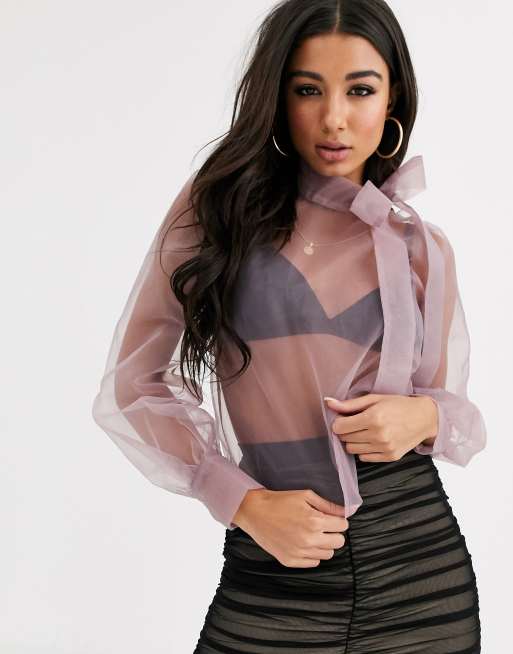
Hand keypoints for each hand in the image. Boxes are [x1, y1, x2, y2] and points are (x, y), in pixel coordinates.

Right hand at [233, 488, 348, 567]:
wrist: (255, 512)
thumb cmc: (279, 501)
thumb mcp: (305, 495)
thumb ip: (328, 505)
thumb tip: (346, 511)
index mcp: (314, 521)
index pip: (342, 526)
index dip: (338, 520)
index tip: (331, 518)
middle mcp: (309, 540)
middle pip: (339, 542)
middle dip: (334, 533)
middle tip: (323, 526)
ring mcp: (299, 552)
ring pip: (327, 554)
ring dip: (324, 544)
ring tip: (312, 534)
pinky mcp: (290, 561)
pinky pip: (313, 563)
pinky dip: (312, 554)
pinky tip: (303, 542)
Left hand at [325, 393, 437, 462]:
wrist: (424, 418)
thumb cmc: (398, 405)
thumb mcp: (374, 399)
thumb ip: (350, 404)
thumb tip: (328, 403)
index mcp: (373, 418)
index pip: (339, 427)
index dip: (339, 422)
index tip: (345, 418)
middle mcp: (379, 435)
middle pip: (345, 438)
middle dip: (346, 431)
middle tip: (356, 423)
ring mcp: (385, 448)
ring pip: (352, 450)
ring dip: (354, 441)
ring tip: (365, 431)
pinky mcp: (390, 457)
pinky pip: (364, 458)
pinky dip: (364, 450)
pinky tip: (373, 439)